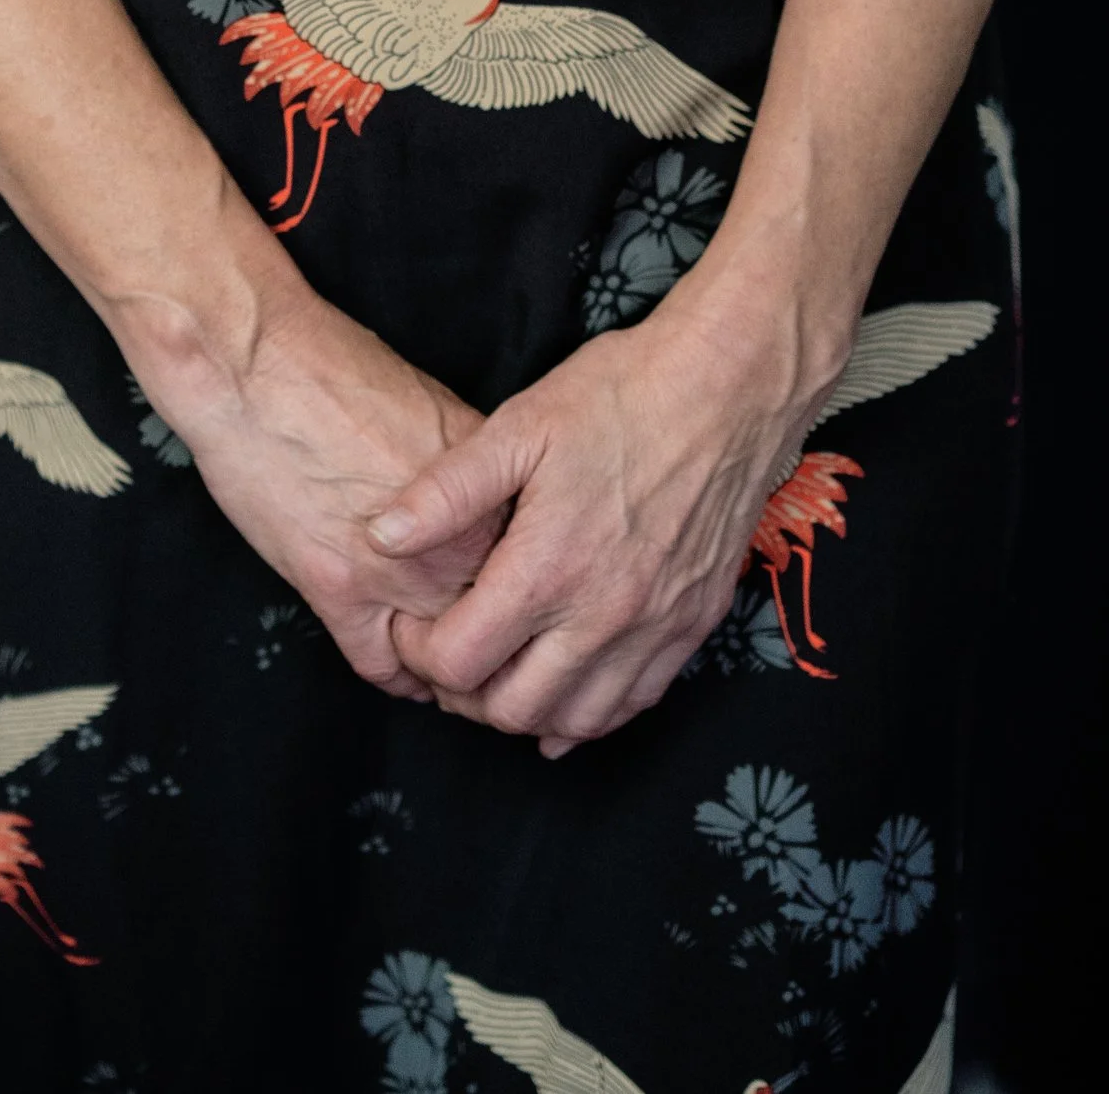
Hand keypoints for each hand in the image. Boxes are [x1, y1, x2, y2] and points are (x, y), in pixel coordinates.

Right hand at [157, 292, 507, 702]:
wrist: (258, 363)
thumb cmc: (338, 367)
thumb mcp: (435, 407)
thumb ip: (471, 471)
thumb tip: (489, 506)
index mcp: (486, 489)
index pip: (531, 569)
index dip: (526, 591)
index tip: (521, 601)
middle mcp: (456, 538)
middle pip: (498, 619)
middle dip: (497, 636)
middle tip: (495, 647)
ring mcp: (398, 571)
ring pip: (445, 654)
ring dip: (448, 664)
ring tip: (452, 666)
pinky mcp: (338, 591)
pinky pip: (383, 666)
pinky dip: (396, 676)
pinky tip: (403, 670)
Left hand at [376, 263, 837, 754]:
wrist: (728, 387)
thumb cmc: (620, 396)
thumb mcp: (520, 427)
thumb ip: (446, 492)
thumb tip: (380, 535)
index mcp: (547, 570)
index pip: (459, 662)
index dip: (420, 654)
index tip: (412, 626)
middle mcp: (601, 616)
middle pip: (512, 709)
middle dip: (465, 695)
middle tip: (449, 654)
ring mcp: (653, 628)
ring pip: (576, 721)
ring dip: (528, 712)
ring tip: (502, 673)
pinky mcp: (692, 625)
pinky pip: (635, 704)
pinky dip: (593, 713)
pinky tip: (569, 695)